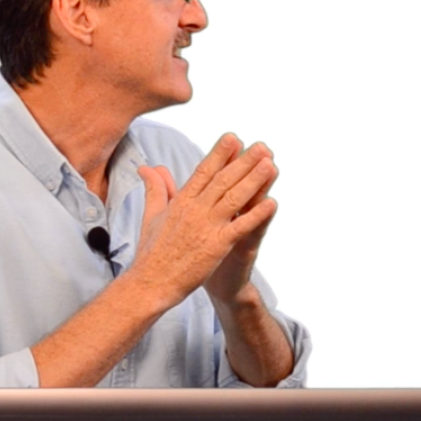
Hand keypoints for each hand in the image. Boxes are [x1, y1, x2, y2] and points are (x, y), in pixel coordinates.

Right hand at [134, 133, 278, 303]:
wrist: (150, 283)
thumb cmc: (151, 252)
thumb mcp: (152, 215)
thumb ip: (156, 189)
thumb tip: (149, 167)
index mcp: (181, 202)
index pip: (204, 172)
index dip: (220, 154)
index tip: (234, 138)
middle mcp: (195, 210)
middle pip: (223, 180)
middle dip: (243, 162)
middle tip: (262, 146)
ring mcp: (206, 227)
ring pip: (233, 198)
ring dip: (253, 181)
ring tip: (270, 165)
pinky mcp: (216, 246)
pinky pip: (239, 227)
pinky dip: (255, 215)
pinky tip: (271, 203)